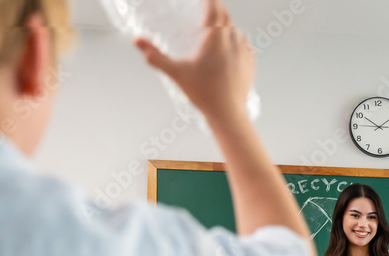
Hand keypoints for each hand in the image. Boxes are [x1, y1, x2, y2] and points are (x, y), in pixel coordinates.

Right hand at [135, 0, 254, 122]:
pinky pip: (245, 45)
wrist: (228, 113)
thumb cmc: (204, 93)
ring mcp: (244, 52)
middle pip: (226, 16)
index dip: (210, 0)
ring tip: (217, 27)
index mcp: (216, 37)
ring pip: (236, 30)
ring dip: (227, 26)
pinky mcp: (250, 64)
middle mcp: (233, 40)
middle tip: (209, 7)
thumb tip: (137, 41)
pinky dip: (237, 41)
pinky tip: (232, 44)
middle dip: (217, 9)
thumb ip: (155, 56)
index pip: (215, 8)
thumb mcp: (176, 73)